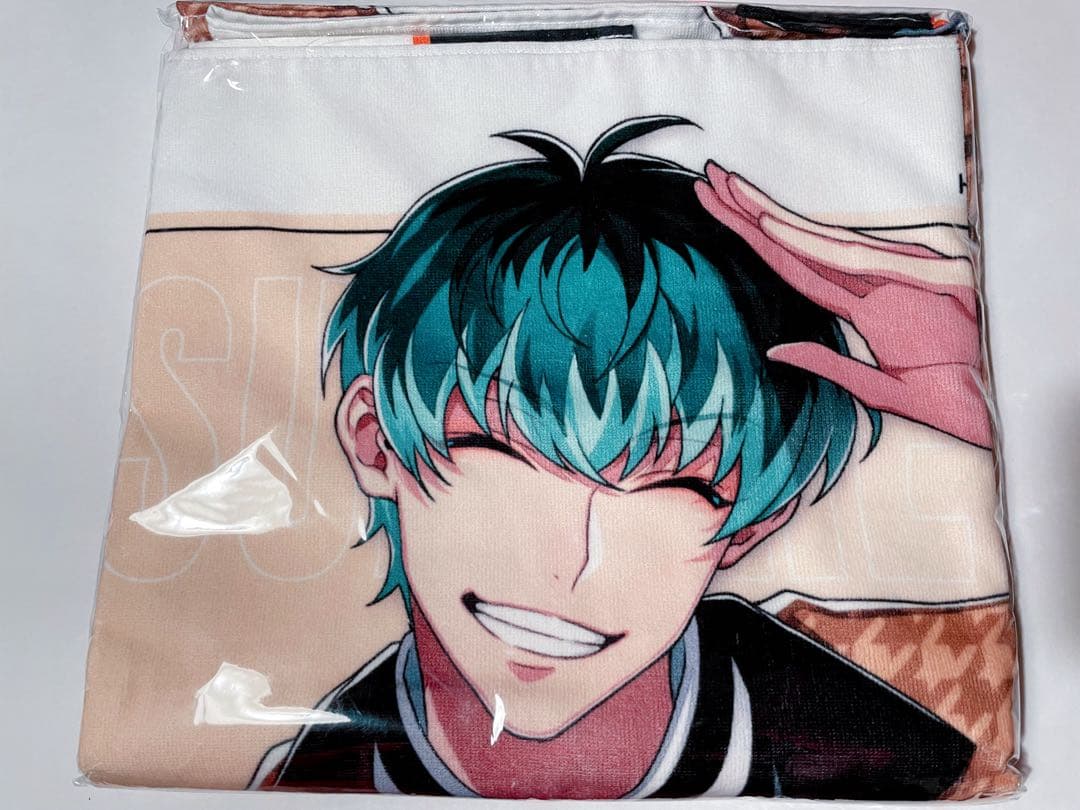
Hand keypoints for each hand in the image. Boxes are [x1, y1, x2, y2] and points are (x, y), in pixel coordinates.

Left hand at [695, 162, 991, 448]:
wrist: (986, 406)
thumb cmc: (936, 395)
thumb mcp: (871, 387)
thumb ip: (826, 365)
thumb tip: (774, 351)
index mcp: (863, 301)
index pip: (794, 263)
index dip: (755, 237)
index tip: (720, 211)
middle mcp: (874, 278)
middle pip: (797, 241)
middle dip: (749, 211)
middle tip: (708, 179)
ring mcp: (893, 272)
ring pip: (812, 241)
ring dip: (765, 215)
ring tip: (722, 189)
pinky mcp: (914, 276)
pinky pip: (846, 260)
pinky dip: (805, 243)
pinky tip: (766, 226)